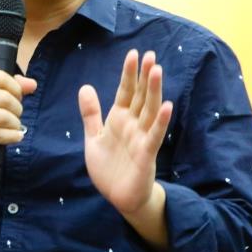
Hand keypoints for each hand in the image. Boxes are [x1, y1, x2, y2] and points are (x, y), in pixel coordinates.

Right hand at [0, 70, 36, 172]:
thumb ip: (12, 87)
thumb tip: (32, 84)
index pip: (1, 77)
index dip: (16, 89)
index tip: (17, 99)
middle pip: (4, 97)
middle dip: (17, 109)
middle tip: (15, 117)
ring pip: (2, 117)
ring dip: (15, 124)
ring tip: (14, 127)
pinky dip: (11, 137)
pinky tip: (14, 137)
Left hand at [79, 50, 173, 215]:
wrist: (118, 197)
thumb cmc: (109, 168)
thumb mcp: (93, 138)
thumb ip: (91, 114)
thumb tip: (85, 86)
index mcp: (119, 119)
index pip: (125, 92)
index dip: (129, 74)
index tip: (133, 54)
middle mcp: (132, 125)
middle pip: (140, 96)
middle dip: (144, 76)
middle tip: (150, 54)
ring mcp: (141, 138)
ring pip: (149, 110)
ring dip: (154, 91)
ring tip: (157, 71)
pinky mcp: (147, 154)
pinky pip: (154, 135)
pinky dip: (160, 121)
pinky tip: (166, 106)